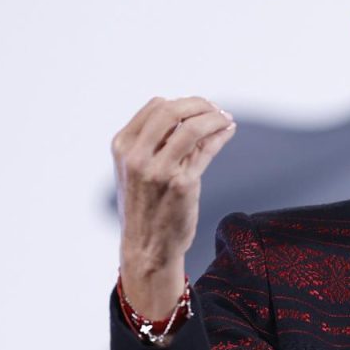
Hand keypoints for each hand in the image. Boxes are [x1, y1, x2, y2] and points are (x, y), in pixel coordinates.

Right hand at [112, 96, 236, 317]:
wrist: (147, 247)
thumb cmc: (144, 207)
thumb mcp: (136, 169)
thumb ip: (153, 142)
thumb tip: (189, 115)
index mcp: (122, 146)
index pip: (155, 106)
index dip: (181, 102)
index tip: (198, 107)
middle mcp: (136, 155)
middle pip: (172, 111)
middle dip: (199, 104)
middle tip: (216, 109)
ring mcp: (159, 170)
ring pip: (192, 128)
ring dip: (214, 118)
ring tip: (226, 119)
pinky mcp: (182, 184)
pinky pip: (206, 150)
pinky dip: (220, 136)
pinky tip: (228, 131)